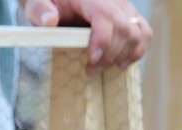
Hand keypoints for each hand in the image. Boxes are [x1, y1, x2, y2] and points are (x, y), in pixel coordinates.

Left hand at [22, 0, 150, 68]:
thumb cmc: (50, 3)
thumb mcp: (37, 3)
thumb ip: (40, 10)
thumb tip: (49, 20)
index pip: (106, 17)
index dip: (103, 41)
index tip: (92, 60)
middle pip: (125, 28)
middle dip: (110, 54)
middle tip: (91, 70)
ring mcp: (124, 7)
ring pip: (137, 32)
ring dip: (123, 55)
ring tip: (103, 67)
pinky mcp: (130, 16)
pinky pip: (144, 32)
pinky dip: (137, 51)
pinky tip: (120, 62)